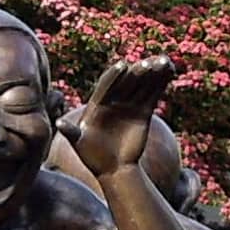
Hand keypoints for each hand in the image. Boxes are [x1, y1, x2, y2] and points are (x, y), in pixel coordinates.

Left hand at [73, 58, 176, 180]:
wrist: (113, 169)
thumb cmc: (92, 157)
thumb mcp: (79, 145)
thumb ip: (71, 133)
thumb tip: (58, 124)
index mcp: (97, 103)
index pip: (106, 85)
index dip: (114, 76)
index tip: (123, 65)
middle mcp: (113, 100)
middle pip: (126, 82)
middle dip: (137, 72)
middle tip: (147, 63)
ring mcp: (129, 104)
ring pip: (142, 84)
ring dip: (153, 72)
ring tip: (165, 61)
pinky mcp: (143, 110)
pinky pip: (153, 93)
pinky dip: (162, 82)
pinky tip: (171, 70)